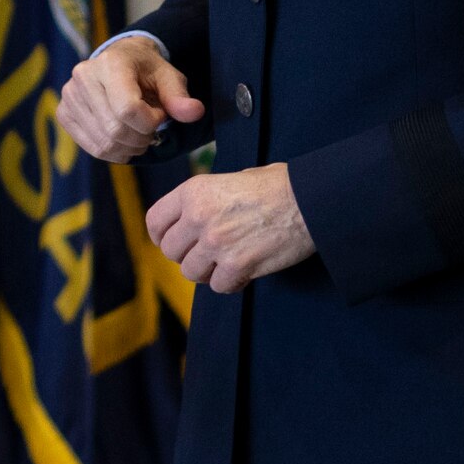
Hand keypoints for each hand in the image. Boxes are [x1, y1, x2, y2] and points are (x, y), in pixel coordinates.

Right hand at [57, 36, 206, 162]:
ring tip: (138, 134)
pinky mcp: (64, 112)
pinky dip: (113, 152)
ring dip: (128, 148)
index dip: (150, 122)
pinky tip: (124, 140)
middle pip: (115, 130)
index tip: (160, 115)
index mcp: (111, 63)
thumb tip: (195, 113)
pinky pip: (91, 147)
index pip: (128, 109)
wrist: (119, 61)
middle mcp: (84, 76)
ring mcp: (70, 95)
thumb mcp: (168, 77)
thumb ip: (179, 97)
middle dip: (141, 138)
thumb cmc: (147, 70)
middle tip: (151, 130)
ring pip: (103, 143)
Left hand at [145, 164, 314, 292]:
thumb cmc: (275, 186)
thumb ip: (207, 198)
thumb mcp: (231, 178)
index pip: (155, 221)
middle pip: (171, 251)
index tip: (171, 242)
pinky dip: (230, 282)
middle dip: (187, 255)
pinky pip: (219, 286)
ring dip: (207, 271)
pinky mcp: (236, 265)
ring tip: (226, 262)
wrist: (308, 200)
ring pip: (191, 272)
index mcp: (193, 191)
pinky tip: (243, 271)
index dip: (161, 235)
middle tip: (206, 254)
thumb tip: (192, 217)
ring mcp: (216, 243)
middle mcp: (198, 217)